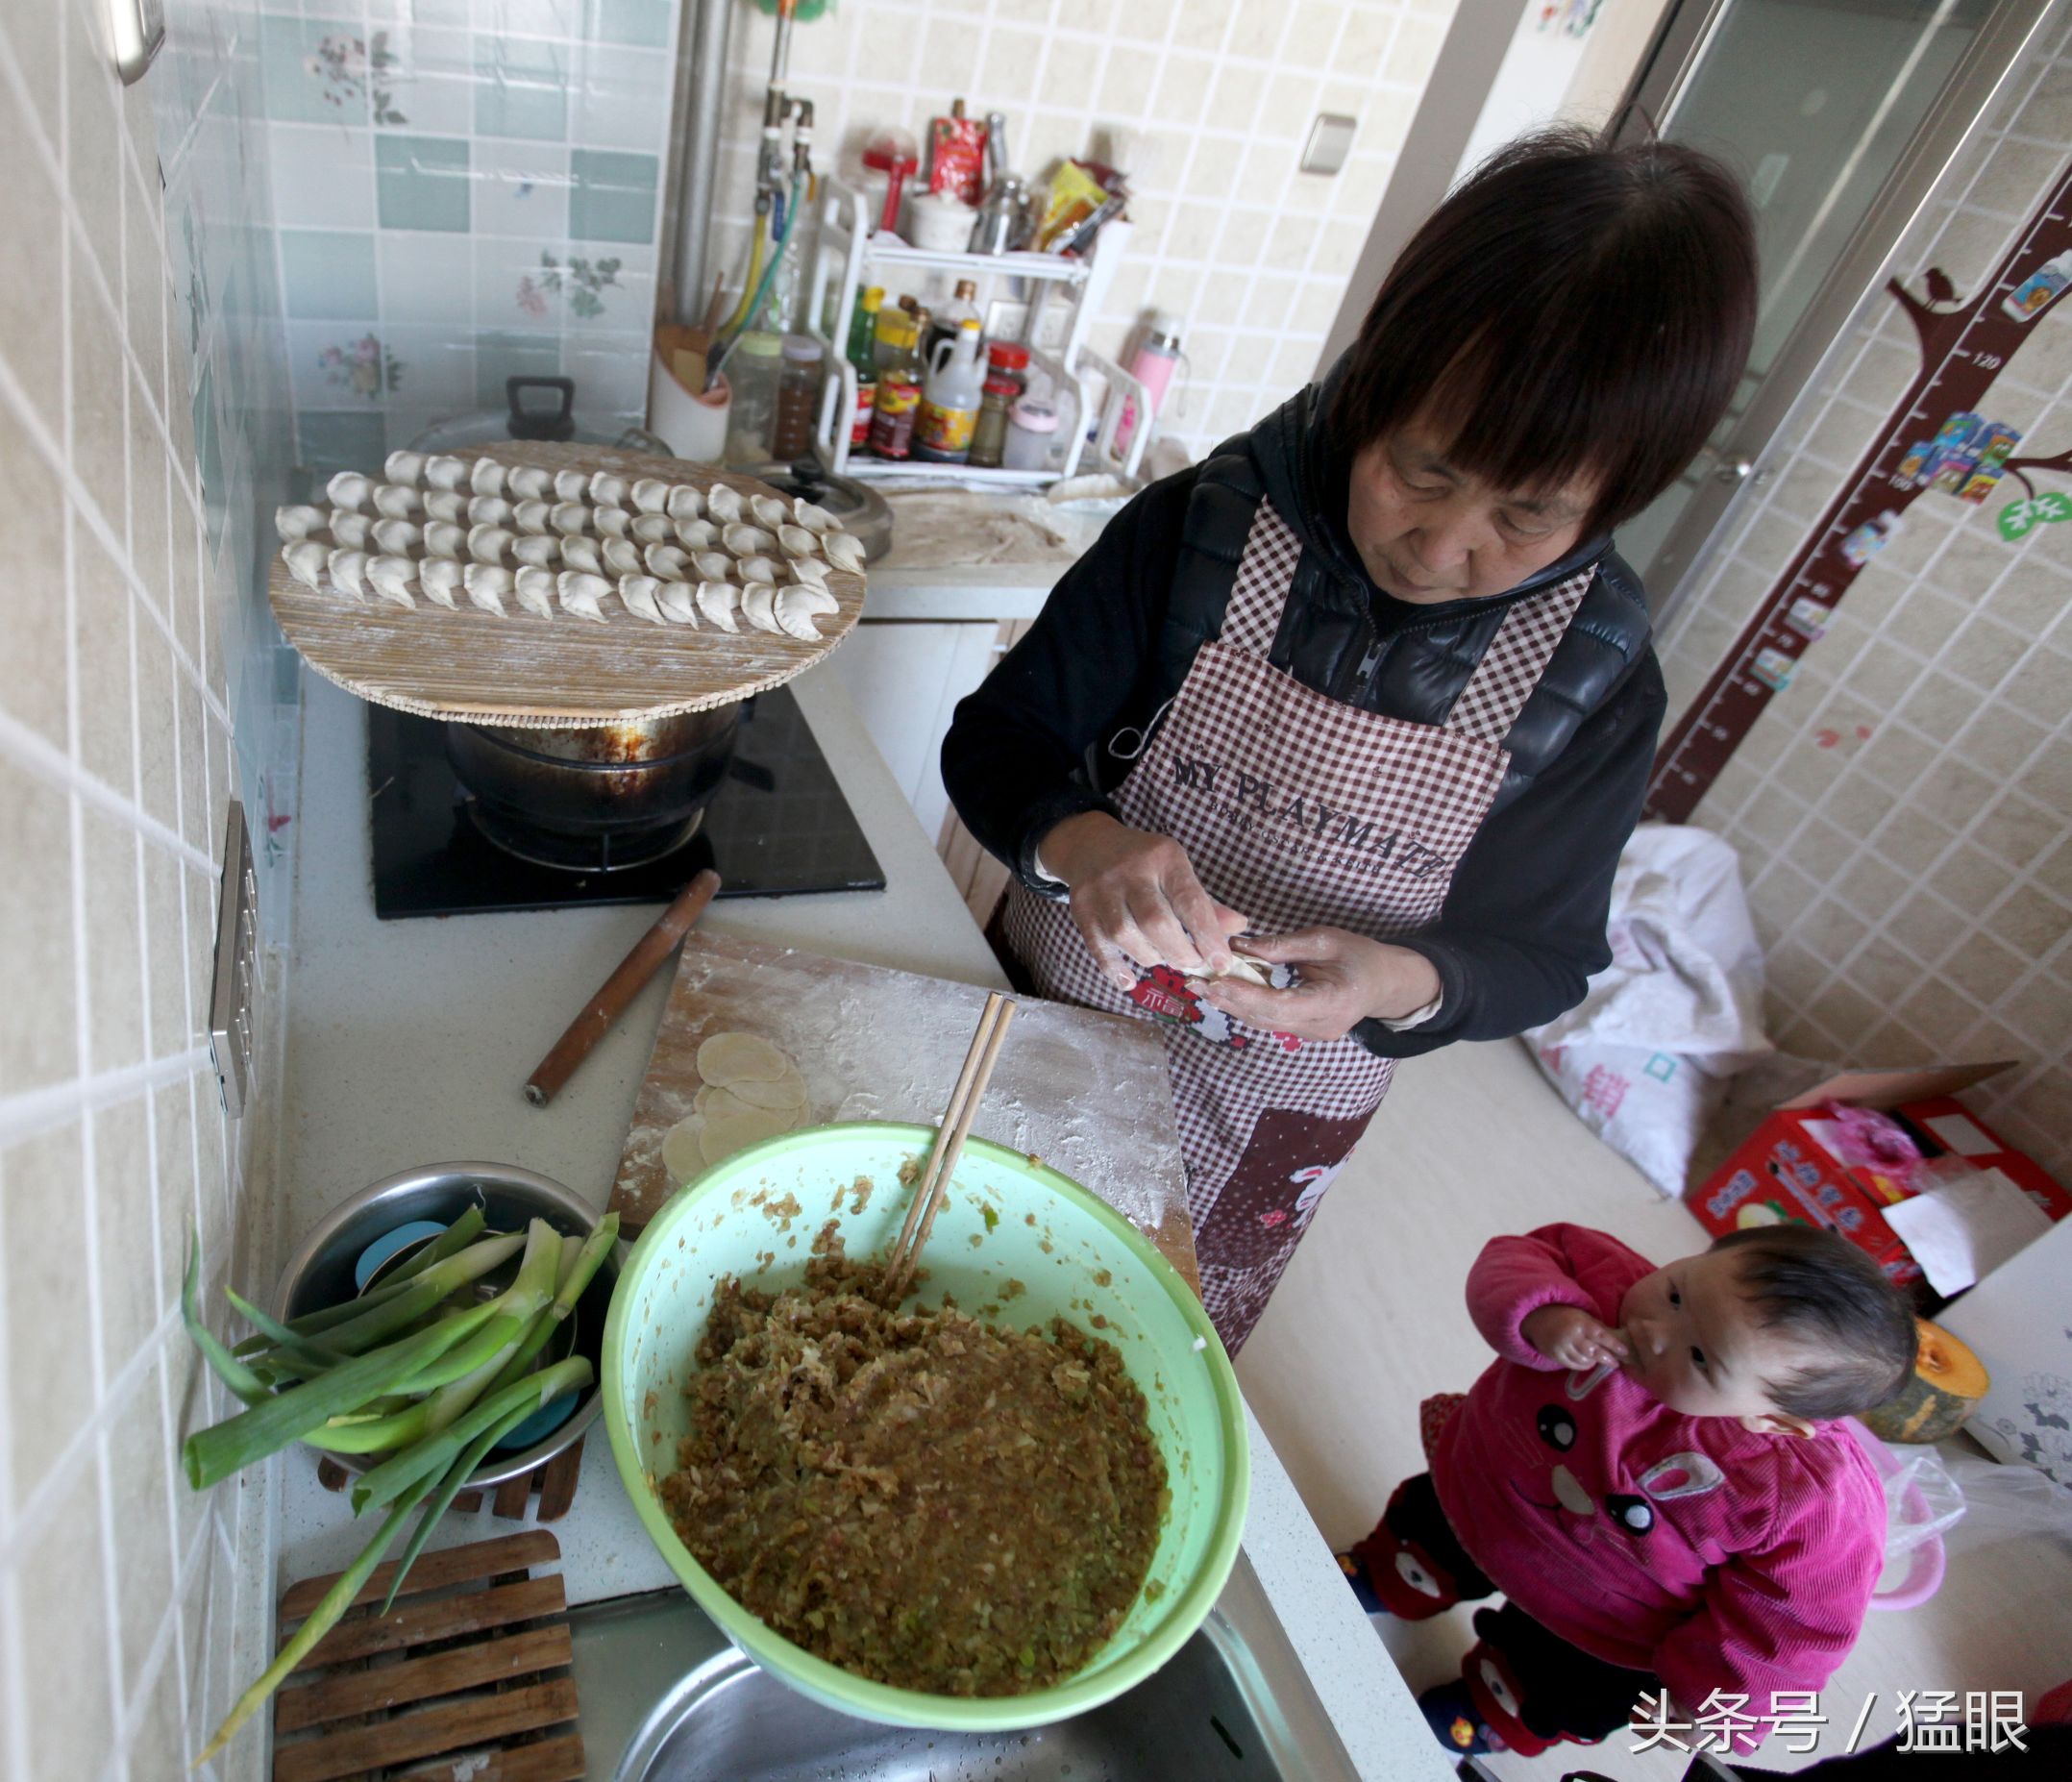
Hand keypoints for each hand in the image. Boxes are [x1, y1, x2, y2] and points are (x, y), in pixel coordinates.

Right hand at [1039, 812, 1247, 992]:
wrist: (1090, 845)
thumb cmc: (1144, 862)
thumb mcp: (1176, 870)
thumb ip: (1205, 902)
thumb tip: (1238, 928)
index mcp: (1164, 858)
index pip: (1190, 900)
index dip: (1208, 936)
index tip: (1220, 962)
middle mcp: (1131, 871)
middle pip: (1156, 922)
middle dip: (1180, 953)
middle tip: (1192, 963)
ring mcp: (1101, 890)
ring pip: (1125, 936)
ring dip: (1151, 957)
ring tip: (1163, 958)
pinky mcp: (1080, 908)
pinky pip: (1098, 945)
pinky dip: (1115, 968)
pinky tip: (1129, 981)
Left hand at [1197, 928, 1443, 1042]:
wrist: (1387, 983)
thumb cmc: (1361, 955)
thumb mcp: (1325, 940)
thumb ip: (1283, 946)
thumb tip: (1239, 945)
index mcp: (1332, 1002)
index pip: (1280, 1004)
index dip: (1245, 995)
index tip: (1216, 981)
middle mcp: (1320, 1025)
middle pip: (1266, 1018)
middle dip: (1229, 1000)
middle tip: (1195, 982)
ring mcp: (1312, 1033)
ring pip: (1264, 1022)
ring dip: (1232, 1004)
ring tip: (1202, 986)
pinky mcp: (1304, 1031)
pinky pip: (1271, 1020)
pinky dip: (1247, 1005)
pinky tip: (1225, 991)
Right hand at [1521, 1305, 1628, 1370]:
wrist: (1538, 1317)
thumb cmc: (1565, 1315)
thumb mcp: (1582, 1315)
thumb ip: (1597, 1326)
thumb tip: (1616, 1339)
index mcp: (1580, 1323)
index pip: (1601, 1335)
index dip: (1614, 1344)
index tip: (1625, 1351)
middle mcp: (1571, 1335)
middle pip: (1593, 1352)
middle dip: (1607, 1358)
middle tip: (1615, 1363)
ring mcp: (1562, 1346)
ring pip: (1584, 1360)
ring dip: (1594, 1362)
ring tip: (1599, 1360)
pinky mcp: (1555, 1355)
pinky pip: (1573, 1365)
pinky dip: (1583, 1365)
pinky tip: (1587, 1362)